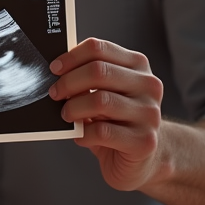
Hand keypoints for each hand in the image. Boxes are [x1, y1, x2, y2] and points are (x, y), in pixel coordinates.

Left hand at [48, 37, 165, 192]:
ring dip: (74, 108)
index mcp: (137, 66)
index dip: (71, 57)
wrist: (144, 156)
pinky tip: (81, 136)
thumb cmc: (117, 120)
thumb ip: (90, 77)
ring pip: (100, 101)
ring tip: (67, 115)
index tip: (54, 69)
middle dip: (68, 82)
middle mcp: (148, 85)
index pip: (99, 48)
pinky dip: (84, 134)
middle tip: (55, 93)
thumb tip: (57, 71)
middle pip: (98, 71)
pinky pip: (103, 132)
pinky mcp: (144, 141)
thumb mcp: (106, 92)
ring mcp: (149, 113)